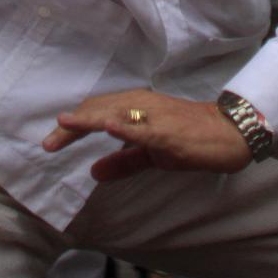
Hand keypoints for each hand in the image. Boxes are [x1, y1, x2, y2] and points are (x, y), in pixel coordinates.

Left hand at [42, 89, 251, 180]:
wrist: (229, 134)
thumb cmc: (191, 139)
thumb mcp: (152, 154)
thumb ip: (123, 161)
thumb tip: (94, 172)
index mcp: (136, 108)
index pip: (96, 113)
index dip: (72, 127)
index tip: (51, 143)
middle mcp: (142, 105)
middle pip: (99, 111)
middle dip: (72, 127)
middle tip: (47, 144)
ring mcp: (155, 117)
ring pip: (116, 113)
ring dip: (89, 120)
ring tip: (64, 125)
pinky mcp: (170, 132)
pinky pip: (144, 129)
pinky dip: (125, 127)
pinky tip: (108, 128)